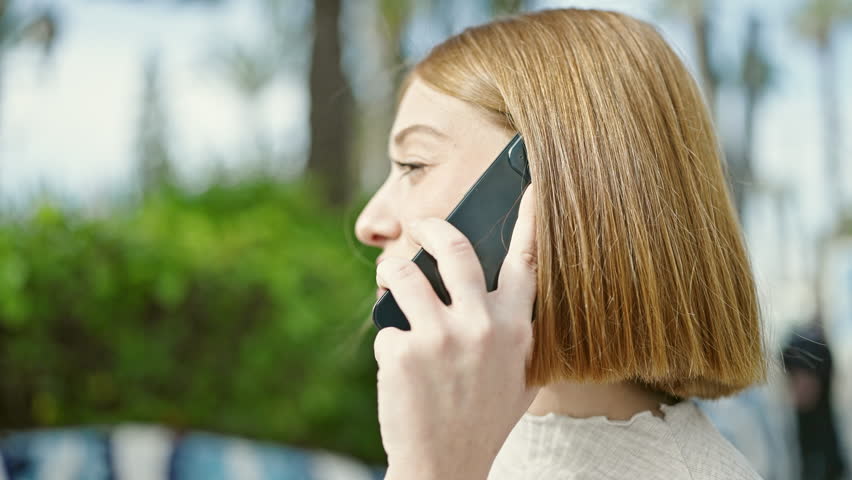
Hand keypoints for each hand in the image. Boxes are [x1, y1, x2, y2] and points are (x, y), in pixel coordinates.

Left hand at [374, 186, 538, 479]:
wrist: (445, 467)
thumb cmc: (481, 419)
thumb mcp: (515, 374)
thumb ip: (508, 330)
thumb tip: (486, 286)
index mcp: (514, 329)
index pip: (525, 261)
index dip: (527, 219)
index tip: (528, 186)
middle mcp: (481, 324)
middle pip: (453, 248)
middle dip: (430, 228)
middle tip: (417, 226)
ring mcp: (440, 336)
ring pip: (404, 275)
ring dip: (392, 275)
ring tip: (391, 285)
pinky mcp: (403, 351)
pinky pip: (387, 327)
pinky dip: (390, 344)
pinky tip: (400, 372)